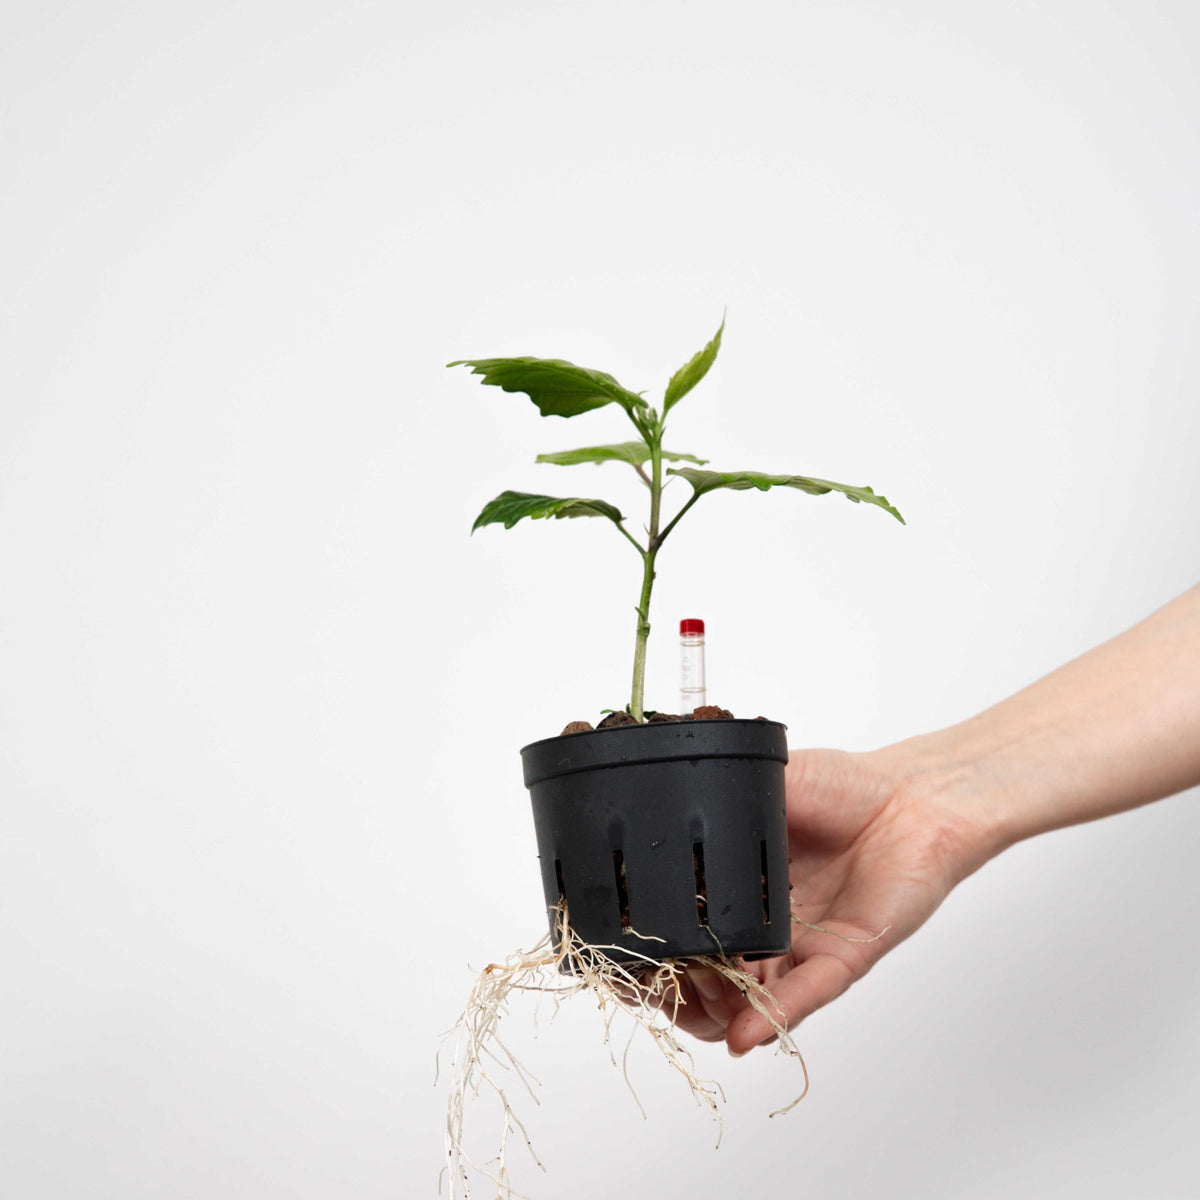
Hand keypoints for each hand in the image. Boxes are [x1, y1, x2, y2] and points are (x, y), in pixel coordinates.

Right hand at [673, 745, 990, 1054]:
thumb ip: (717, 805)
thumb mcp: (762, 784)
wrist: (914, 795)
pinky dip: (770, 1016)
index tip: (620, 949)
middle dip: (673, 987)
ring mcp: (800, 948)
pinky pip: (802, 996)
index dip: (650, 946)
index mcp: (737, 886)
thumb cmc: (844, 786)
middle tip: (652, 979)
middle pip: (706, 980)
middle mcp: (764, 927)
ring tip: (694, 993)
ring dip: (714, 1008)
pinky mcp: (841, 960)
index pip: (682, 929)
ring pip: (747, 1003)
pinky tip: (742, 1031)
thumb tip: (655, 809)